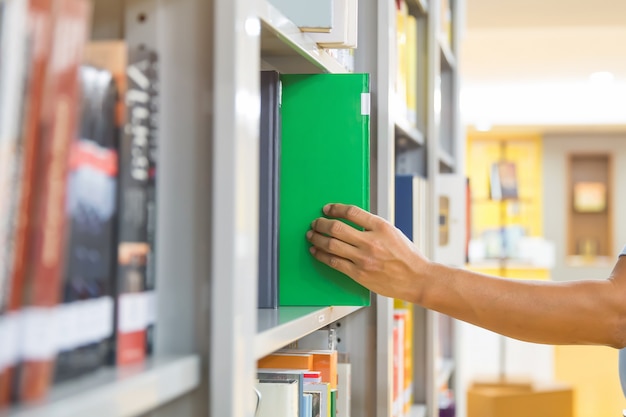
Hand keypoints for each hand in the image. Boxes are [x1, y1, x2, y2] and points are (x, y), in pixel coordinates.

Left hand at [306, 203, 430, 302]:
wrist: (417, 279)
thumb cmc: (407, 256)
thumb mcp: (393, 233)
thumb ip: (373, 226)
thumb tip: (350, 220)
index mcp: (381, 227)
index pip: (351, 212)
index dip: (335, 209)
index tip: (327, 209)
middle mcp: (371, 241)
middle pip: (336, 228)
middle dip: (321, 224)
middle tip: (315, 223)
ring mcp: (363, 259)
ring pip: (331, 244)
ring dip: (317, 238)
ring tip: (311, 235)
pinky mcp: (358, 274)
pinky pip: (333, 262)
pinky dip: (320, 255)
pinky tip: (315, 251)